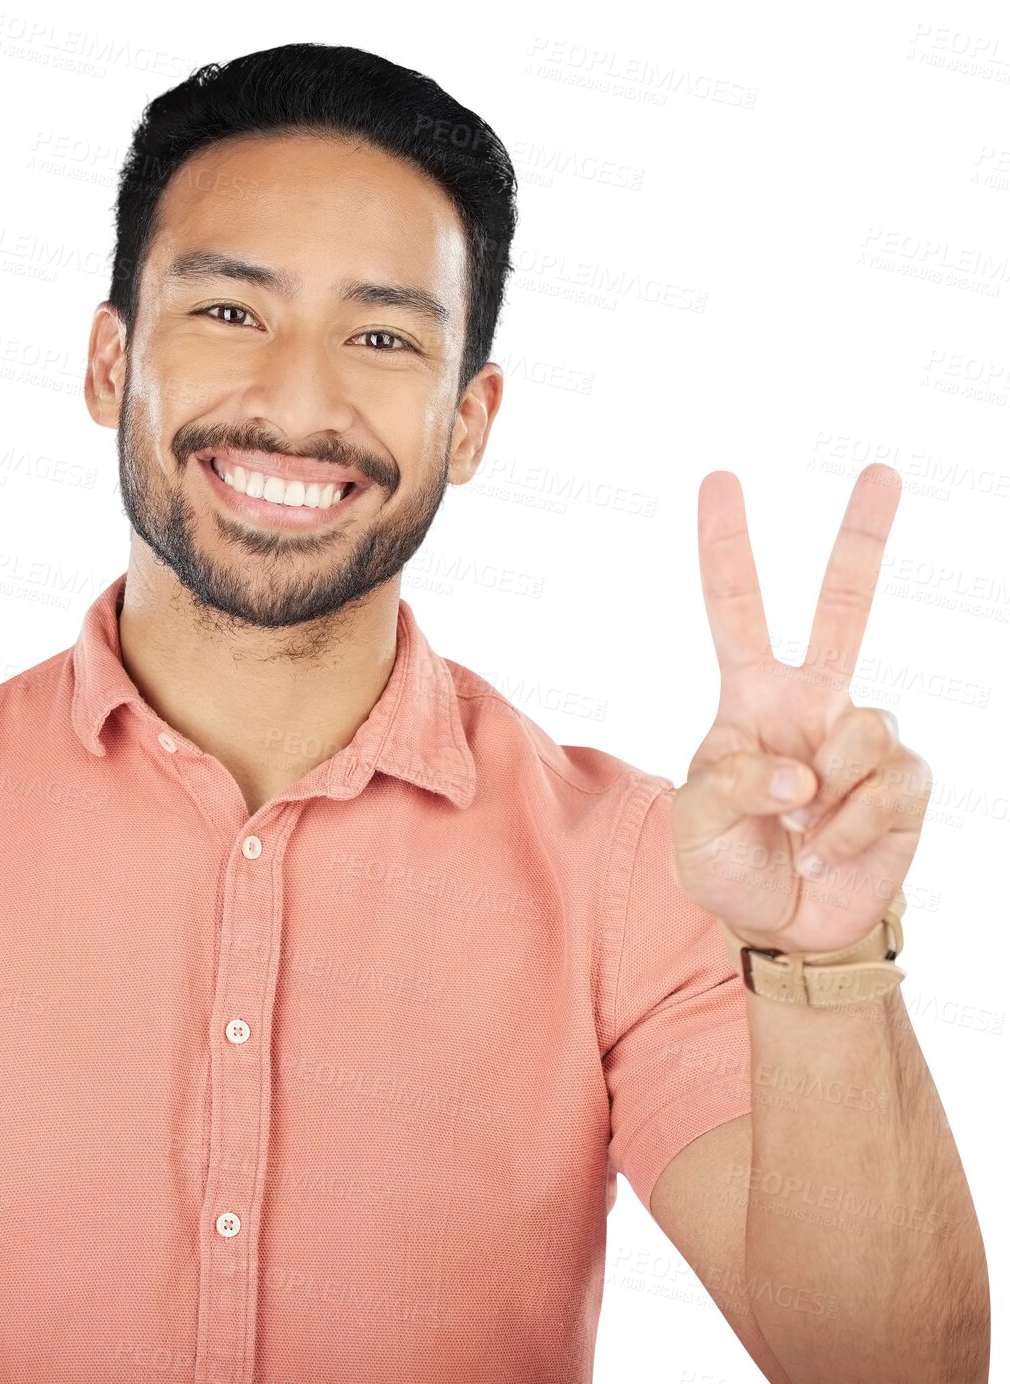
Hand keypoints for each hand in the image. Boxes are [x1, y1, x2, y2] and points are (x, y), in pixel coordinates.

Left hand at [672, 462, 931, 953]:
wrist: (786, 926)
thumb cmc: (729, 864)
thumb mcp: (698, 825)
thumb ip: (733, 785)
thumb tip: (802, 769)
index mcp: (751, 697)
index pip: (735, 609)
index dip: (727, 548)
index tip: (718, 480)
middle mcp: (812, 702)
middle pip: (844, 607)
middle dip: (862, 539)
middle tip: (881, 470)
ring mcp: (862, 738)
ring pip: (863, 729)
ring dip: (825, 797)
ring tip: (798, 834)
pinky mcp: (904, 782)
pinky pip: (888, 786)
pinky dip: (852, 828)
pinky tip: (826, 853)